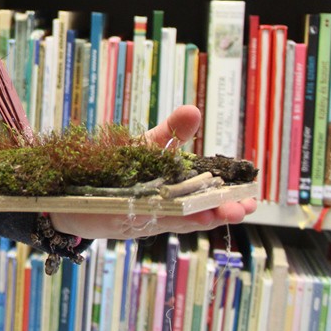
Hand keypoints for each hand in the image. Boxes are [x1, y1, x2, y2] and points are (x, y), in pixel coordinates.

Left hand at [49, 105, 257, 239]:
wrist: (77, 188)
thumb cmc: (119, 167)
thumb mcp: (148, 146)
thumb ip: (172, 134)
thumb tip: (193, 110)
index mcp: (178, 187)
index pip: (210, 192)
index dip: (231, 195)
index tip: (253, 194)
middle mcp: (170, 204)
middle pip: (202, 210)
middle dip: (224, 209)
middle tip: (245, 207)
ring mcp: (152, 214)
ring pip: (183, 218)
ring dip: (205, 217)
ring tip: (227, 214)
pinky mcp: (130, 220)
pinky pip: (152, 220)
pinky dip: (170, 218)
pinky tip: (191, 218)